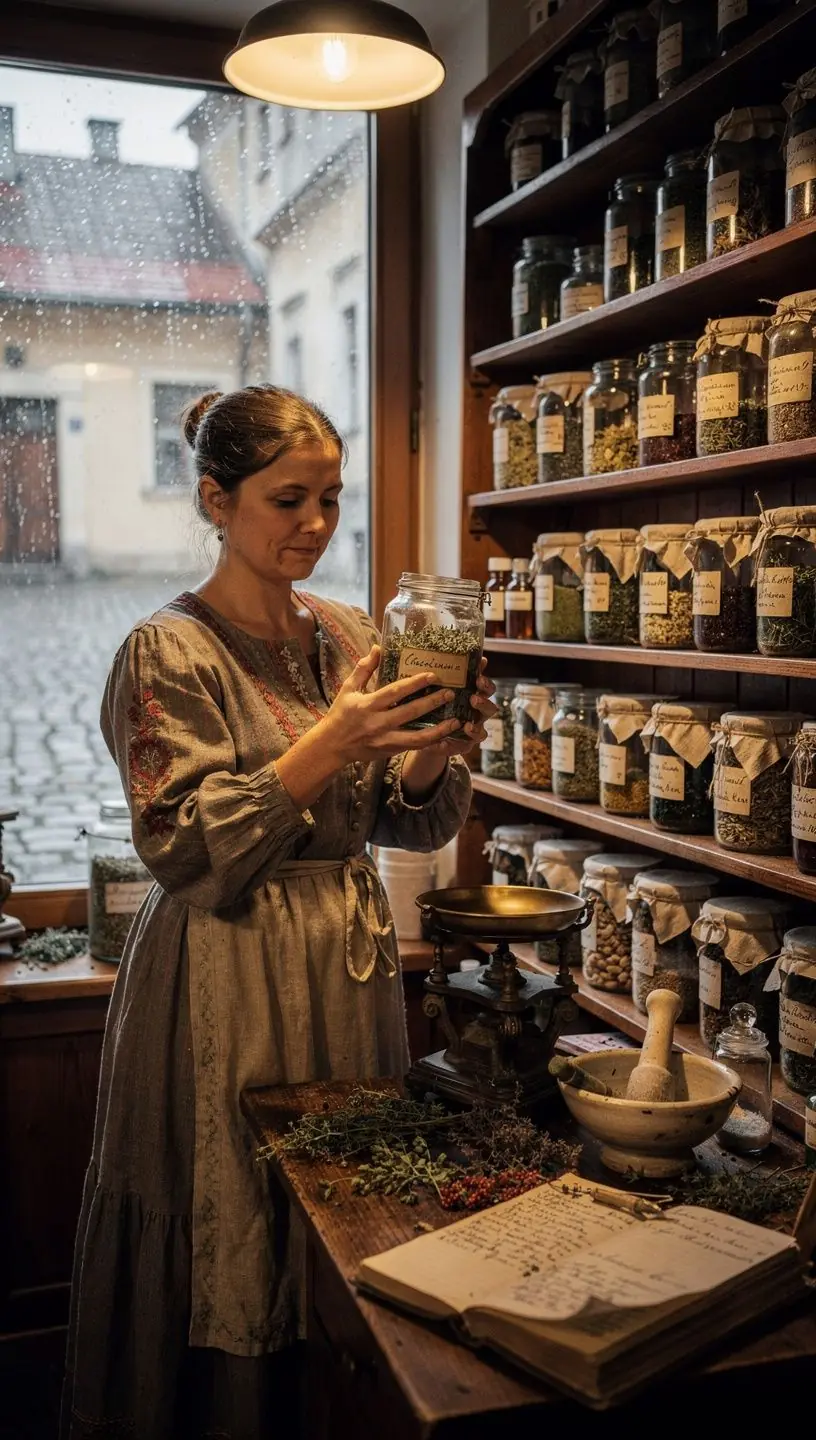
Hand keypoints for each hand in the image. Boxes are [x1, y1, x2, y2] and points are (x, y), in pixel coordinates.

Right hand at [320, 645, 461, 765]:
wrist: (332, 746)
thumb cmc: (340, 714)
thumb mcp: (348, 688)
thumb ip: (364, 668)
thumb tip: (378, 647)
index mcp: (368, 705)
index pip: (396, 691)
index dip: (415, 683)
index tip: (433, 675)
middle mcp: (378, 723)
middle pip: (410, 713)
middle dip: (432, 703)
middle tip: (450, 693)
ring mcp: (385, 740)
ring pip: (417, 738)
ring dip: (439, 730)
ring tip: (456, 721)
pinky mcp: (390, 751)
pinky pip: (414, 747)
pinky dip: (431, 743)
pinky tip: (445, 736)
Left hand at [410, 658, 497, 760]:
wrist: (428, 729)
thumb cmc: (441, 704)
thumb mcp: (444, 688)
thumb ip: (455, 675)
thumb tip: (464, 656)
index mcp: (476, 697)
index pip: (488, 690)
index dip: (486, 685)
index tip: (478, 679)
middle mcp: (478, 715)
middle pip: (491, 709)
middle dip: (483, 704)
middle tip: (474, 699)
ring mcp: (473, 732)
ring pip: (482, 732)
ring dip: (475, 728)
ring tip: (467, 725)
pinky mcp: (462, 747)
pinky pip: (461, 748)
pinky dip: (452, 746)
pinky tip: (443, 744)